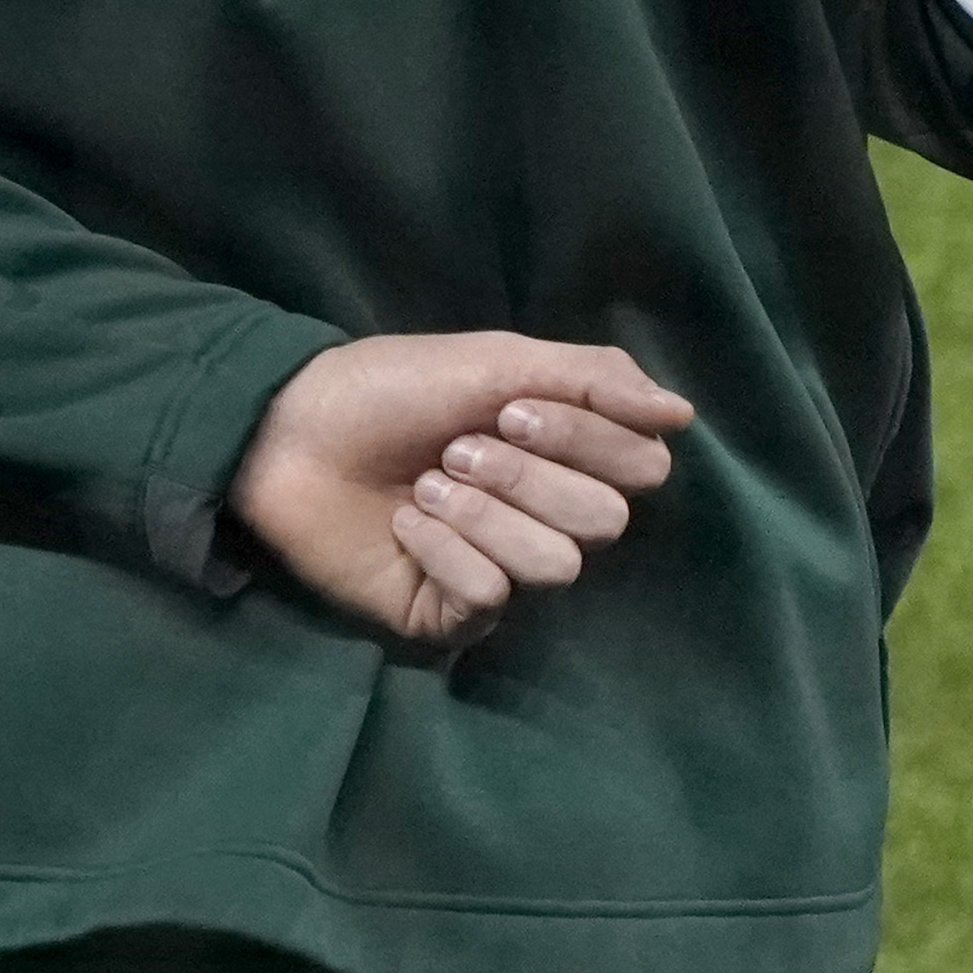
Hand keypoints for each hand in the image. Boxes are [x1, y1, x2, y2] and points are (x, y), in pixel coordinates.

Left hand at [230, 331, 690, 644]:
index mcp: (566, 456)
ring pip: (556, 565)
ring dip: (483, 513)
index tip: (511, 408)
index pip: (643, 467)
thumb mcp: (497, 360)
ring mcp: (501, 568)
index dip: (586, 439)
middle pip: (605, 522)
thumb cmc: (387, 388)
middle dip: (529, 476)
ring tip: (425, 485)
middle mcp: (544, 516)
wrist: (288, 429)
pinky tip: (403, 527)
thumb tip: (684, 414)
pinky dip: (444, 550)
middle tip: (457, 448)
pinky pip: (493, 595)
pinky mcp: (452, 612)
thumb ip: (595, 382)